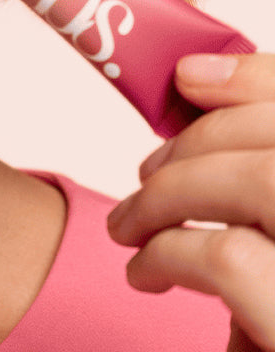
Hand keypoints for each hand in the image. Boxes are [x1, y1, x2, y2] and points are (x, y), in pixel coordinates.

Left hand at [107, 52, 274, 351]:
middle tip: (144, 173)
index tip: (190, 80)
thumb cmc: (268, 314)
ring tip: (130, 225)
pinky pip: (234, 260)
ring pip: (270, 182)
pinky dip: (174, 252)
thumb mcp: (274, 243)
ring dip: (178, 190)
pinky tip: (148, 273)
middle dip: (202, 139)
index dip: (258, 79)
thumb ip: (254, 169)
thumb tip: (198, 77)